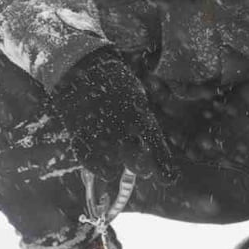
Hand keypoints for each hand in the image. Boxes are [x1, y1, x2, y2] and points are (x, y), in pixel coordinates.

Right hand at [51, 47, 176, 183]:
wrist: (80, 70)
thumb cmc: (114, 83)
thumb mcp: (136, 99)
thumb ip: (143, 123)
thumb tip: (148, 148)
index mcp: (139, 118)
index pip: (156, 150)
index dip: (164, 168)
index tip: (169, 179)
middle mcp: (121, 133)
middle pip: (138, 166)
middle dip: (141, 165)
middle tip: (140, 159)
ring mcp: (99, 139)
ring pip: (115, 169)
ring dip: (119, 164)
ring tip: (116, 150)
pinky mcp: (81, 142)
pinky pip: (94, 166)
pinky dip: (99, 165)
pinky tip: (102, 156)